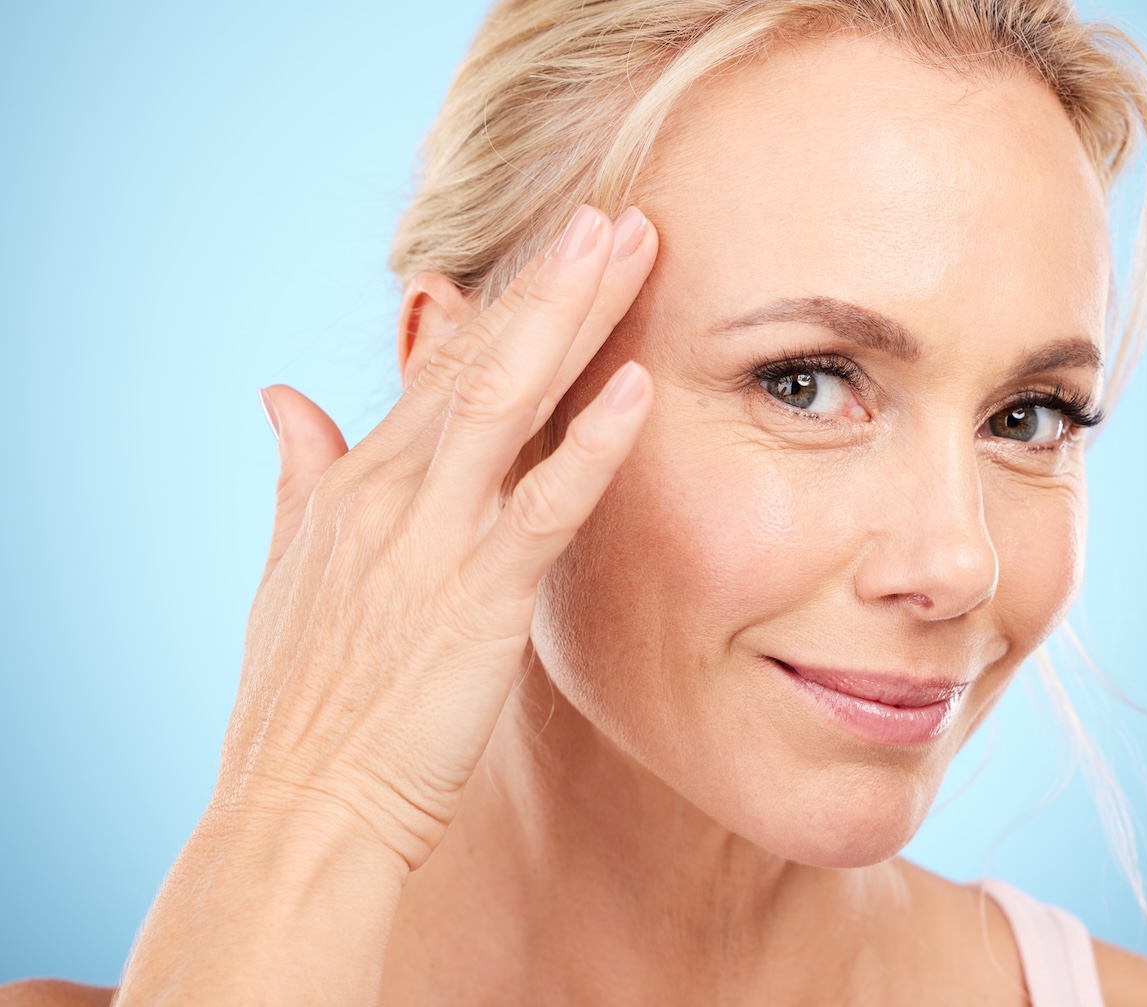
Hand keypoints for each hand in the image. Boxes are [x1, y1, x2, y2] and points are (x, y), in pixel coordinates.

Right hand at [223, 203, 656, 870]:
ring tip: (628, 244)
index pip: (438, 369)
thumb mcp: (287, 572)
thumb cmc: (302, 707)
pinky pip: (545, 504)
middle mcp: (391, 493)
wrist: (299, 813)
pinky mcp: (475, 597)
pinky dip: (591, 443)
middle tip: (613, 213)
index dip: (501, 306)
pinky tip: (638, 385)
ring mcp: (432, 539)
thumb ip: (298, 474)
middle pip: (480, 361)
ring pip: (510, 401)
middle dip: (549, 282)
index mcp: (354, 484)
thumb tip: (282, 396)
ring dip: (572, 318)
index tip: (556, 253)